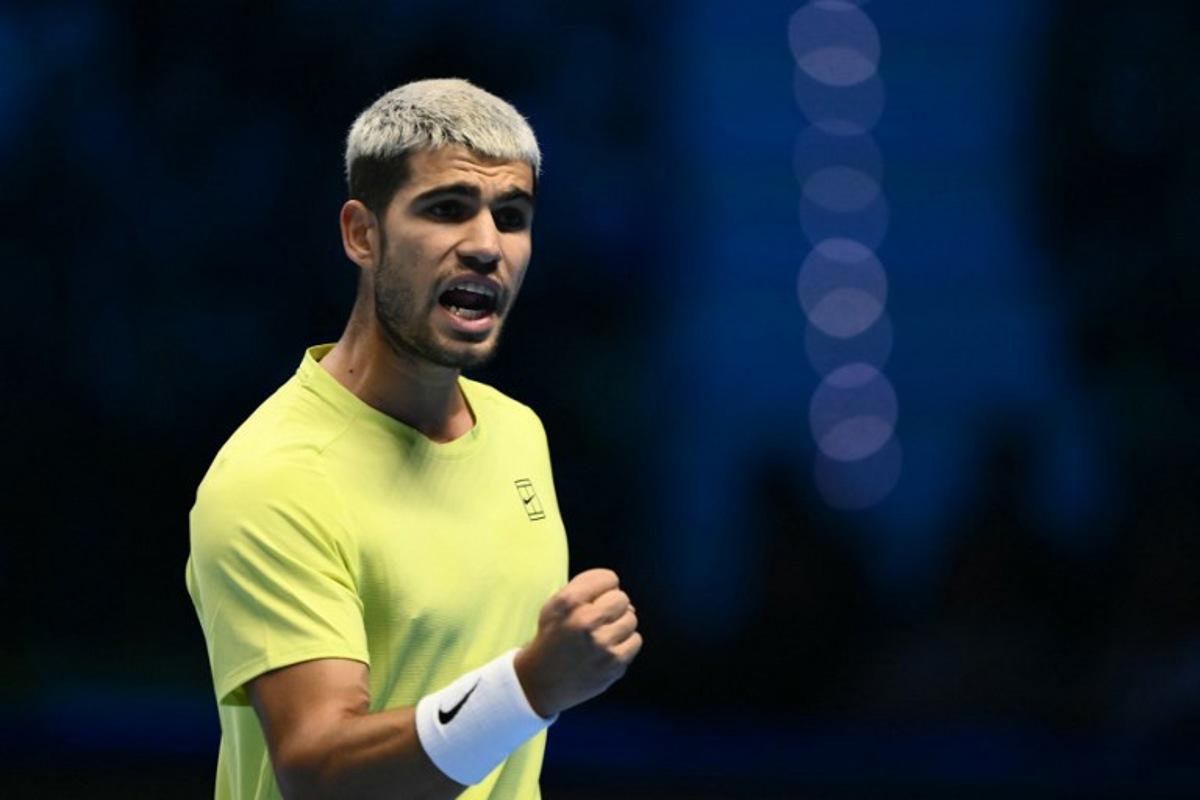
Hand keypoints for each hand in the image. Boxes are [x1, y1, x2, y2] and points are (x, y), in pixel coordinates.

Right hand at [513, 568, 642, 717]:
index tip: (596, 599)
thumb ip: (585, 589)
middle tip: (599, 620)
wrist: (540, 682)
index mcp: (568, 602)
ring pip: (631, 619)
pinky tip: (608, 649)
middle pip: (622, 598)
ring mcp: (601, 644)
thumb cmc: (552, 638)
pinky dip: (625, 643)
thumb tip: (624, 599)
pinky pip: (636, 640)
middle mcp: (585, 621)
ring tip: (602, 635)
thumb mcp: (555, 605)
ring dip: (620, 625)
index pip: (609, 578)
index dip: (604, 587)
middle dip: (613, 606)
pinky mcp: (614, 664)